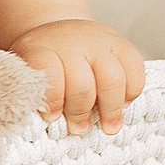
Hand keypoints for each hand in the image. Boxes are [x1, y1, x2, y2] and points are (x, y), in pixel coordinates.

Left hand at [8, 18, 145, 133]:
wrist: (62, 35)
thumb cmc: (44, 63)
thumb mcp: (29, 73)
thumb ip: (34, 94)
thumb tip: (47, 126)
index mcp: (41, 48)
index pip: (48, 71)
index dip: (52, 99)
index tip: (52, 118)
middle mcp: (71, 41)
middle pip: (81, 83)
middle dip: (80, 112)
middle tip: (79, 129)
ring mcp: (98, 41)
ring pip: (111, 79)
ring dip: (111, 108)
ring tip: (109, 127)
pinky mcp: (122, 44)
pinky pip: (134, 68)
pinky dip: (132, 91)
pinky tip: (123, 103)